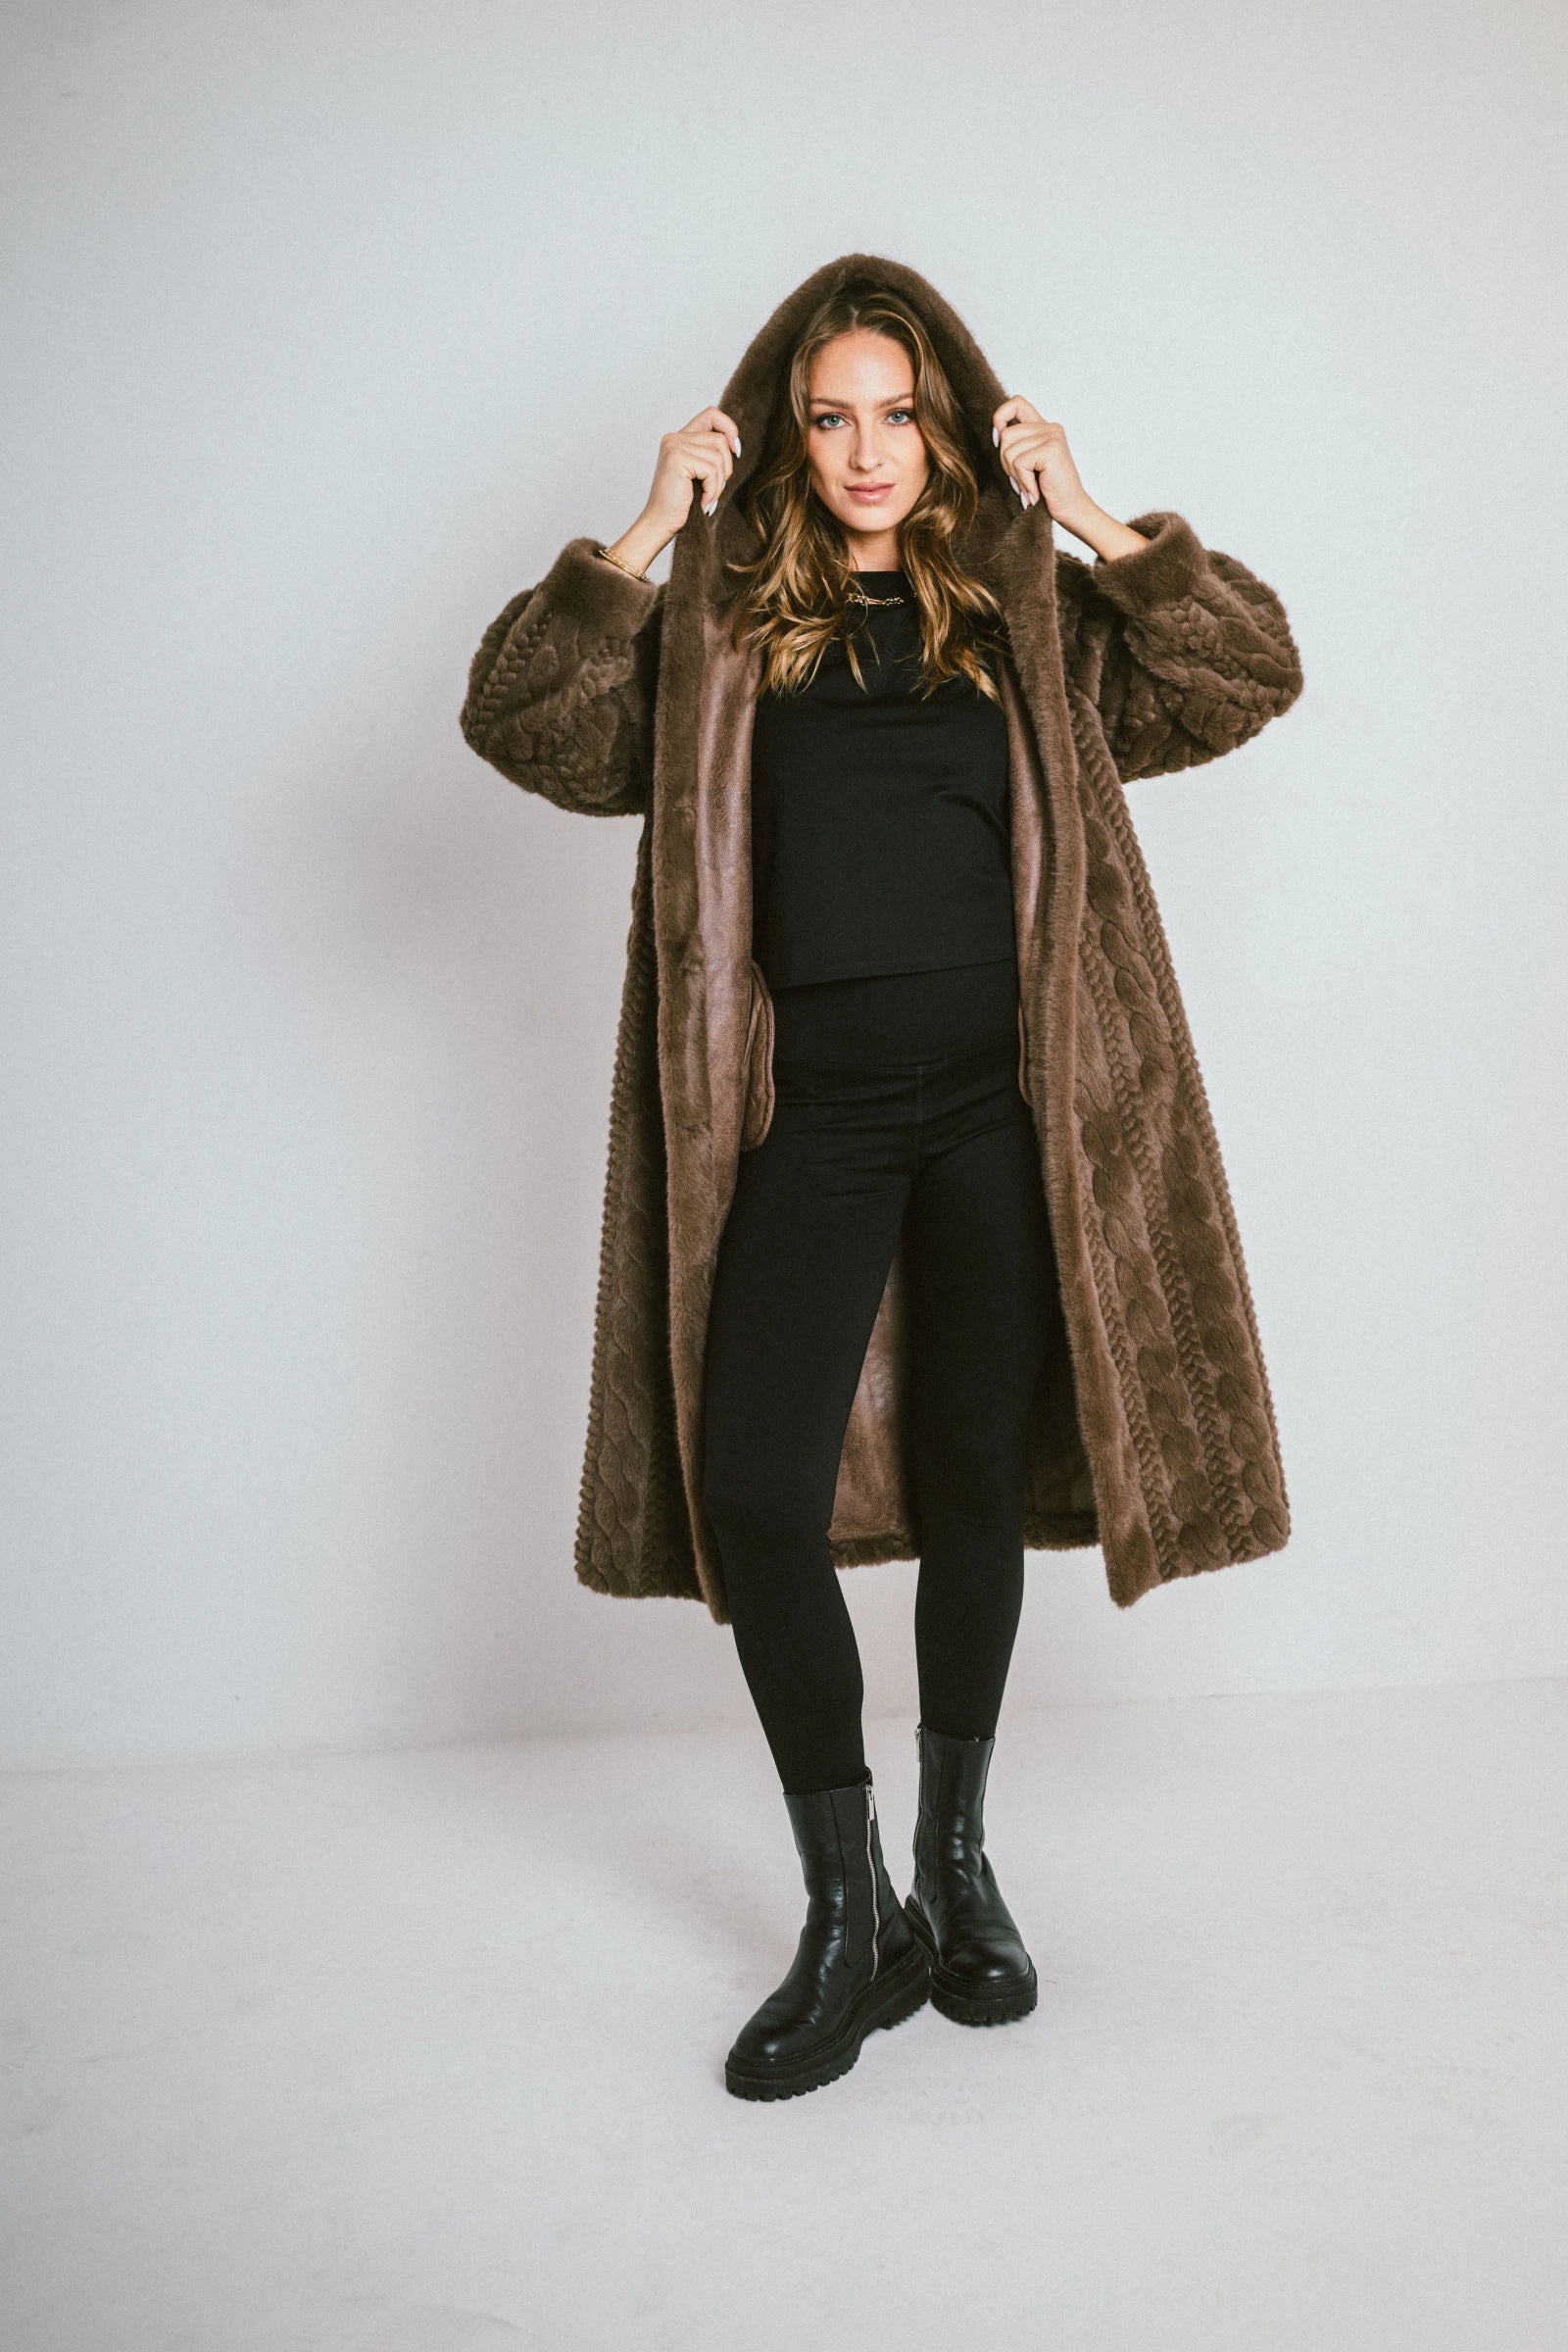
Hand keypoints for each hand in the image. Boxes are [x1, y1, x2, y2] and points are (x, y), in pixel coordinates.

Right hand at [643, 406, 742, 535]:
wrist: (661, 524)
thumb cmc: (682, 504)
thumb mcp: (701, 474)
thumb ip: (712, 454)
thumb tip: (735, 445)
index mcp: (679, 438)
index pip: (712, 414)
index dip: (729, 428)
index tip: (735, 450)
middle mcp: (674, 438)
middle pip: (719, 439)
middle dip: (726, 467)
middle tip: (714, 489)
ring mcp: (674, 446)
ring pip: (718, 456)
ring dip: (718, 483)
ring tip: (706, 497)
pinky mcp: (677, 459)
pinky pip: (712, 469)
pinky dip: (712, 490)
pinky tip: (702, 501)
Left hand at [991, 395, 1092, 529]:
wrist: (1070, 510)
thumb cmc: (1047, 491)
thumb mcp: (1026, 463)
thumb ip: (1015, 445)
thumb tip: (996, 433)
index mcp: (1043, 427)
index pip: (1016, 402)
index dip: (1000, 417)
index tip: (998, 441)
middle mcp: (1049, 427)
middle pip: (1006, 434)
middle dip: (1006, 463)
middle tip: (1022, 480)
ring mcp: (1052, 435)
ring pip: (1009, 450)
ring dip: (1015, 475)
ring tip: (1030, 486)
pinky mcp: (1052, 448)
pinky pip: (1019, 463)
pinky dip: (1023, 482)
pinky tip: (1035, 490)